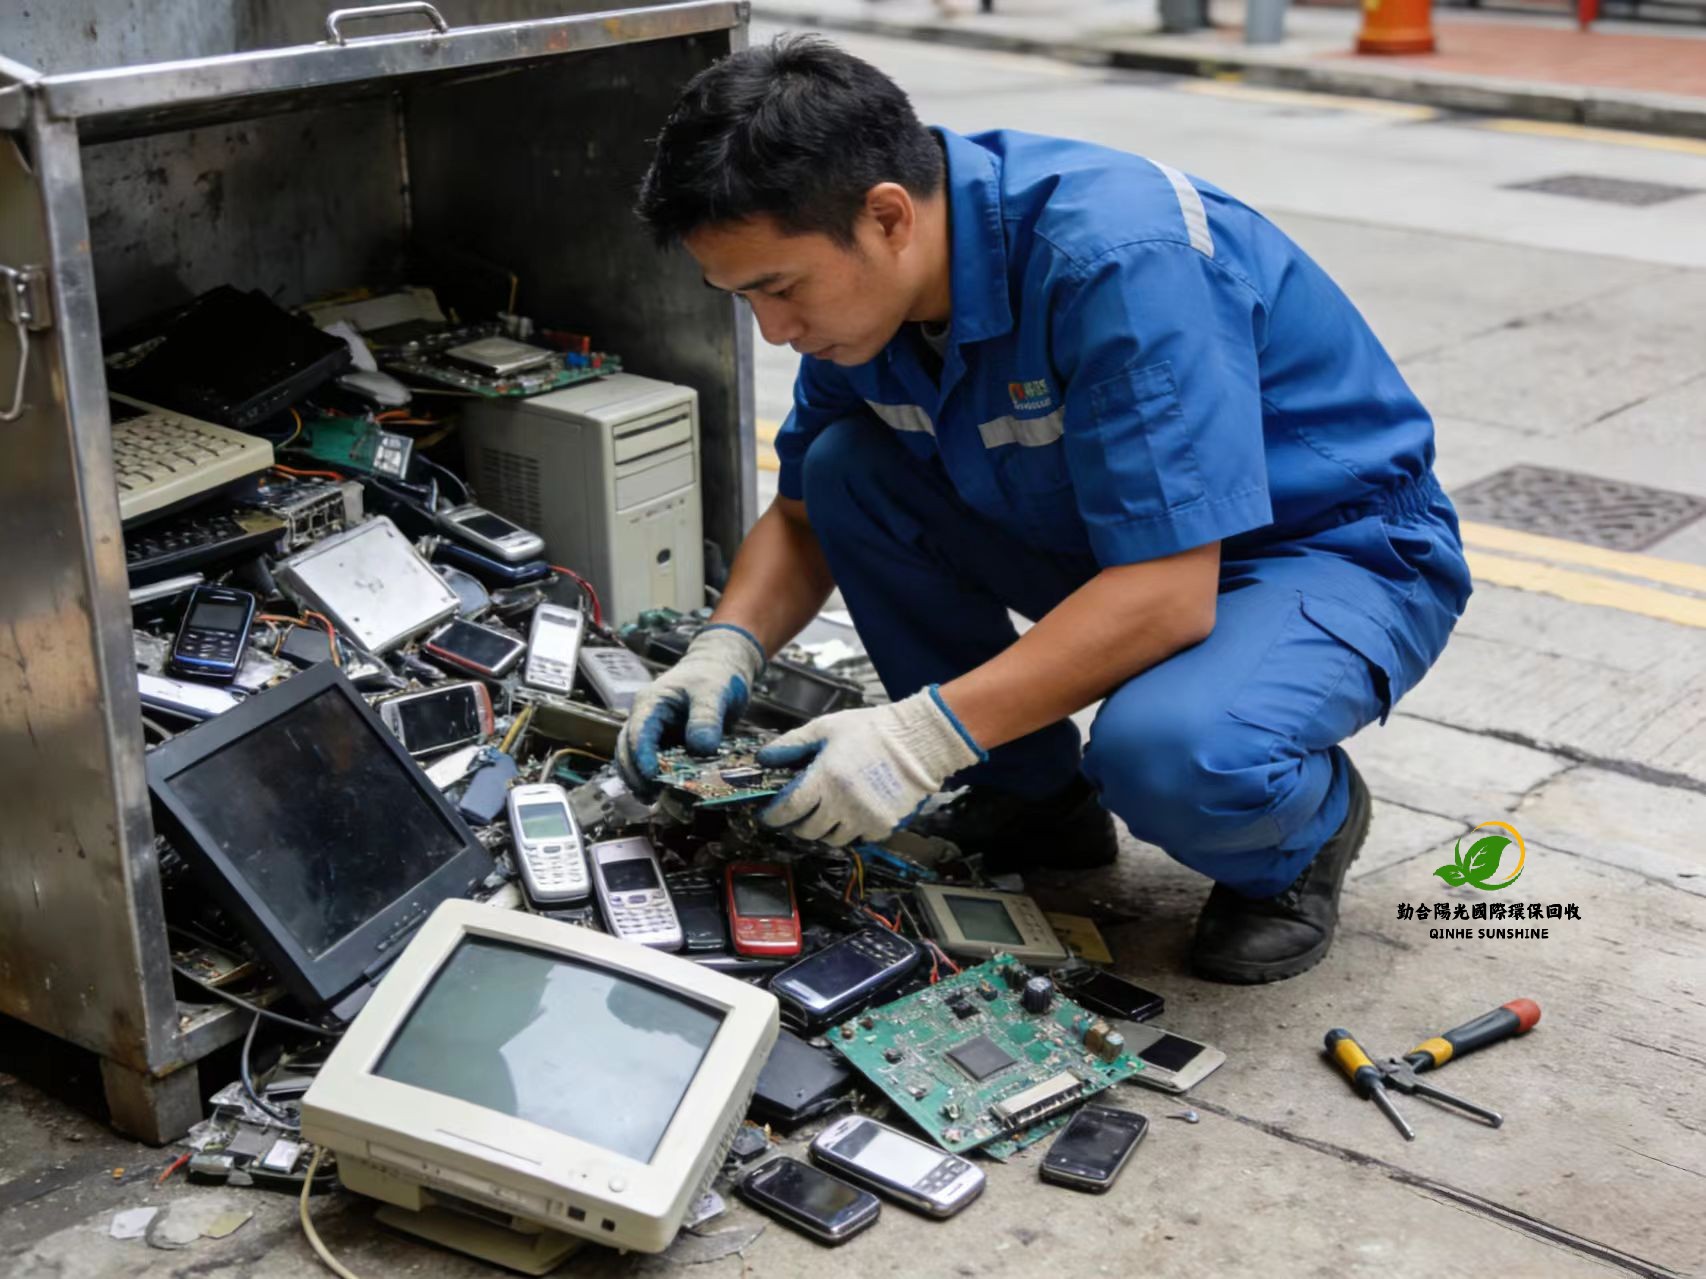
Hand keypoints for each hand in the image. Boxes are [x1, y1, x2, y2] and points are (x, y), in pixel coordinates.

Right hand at [616, 624, 766, 795]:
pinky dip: (656, 779)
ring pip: (634, 759)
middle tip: (651, 796)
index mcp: (651, 703)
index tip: (652, 777)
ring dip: (639, 780)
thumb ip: (706, 718)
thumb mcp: (713, 692)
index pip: (637, 733)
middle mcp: (646, 719)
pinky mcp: (667, 742)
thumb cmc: (715, 674)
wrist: (722, 667)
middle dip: (635, 774)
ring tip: (653, 800)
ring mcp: (655, 732)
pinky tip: (664, 794)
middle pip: (626, 750)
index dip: (641, 757)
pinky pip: (655, 763)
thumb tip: (701, 749)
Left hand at [755, 687, 985, 846]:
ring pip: (832, 839)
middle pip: (807, 830)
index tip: (768, 815)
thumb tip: (764, 757)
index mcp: (825, 779)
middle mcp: (842, 804)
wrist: (919, 741)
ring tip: (826, 813)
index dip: (773, 816)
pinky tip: (853, 811)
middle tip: (799, 813)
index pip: (788, 810)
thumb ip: (793, 744)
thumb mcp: (827, 727)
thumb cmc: (872, 730)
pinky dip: (851, 829)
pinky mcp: (883, 826)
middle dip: (797, 824)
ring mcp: (864, 819)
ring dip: (824, 829)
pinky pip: (858, 838)